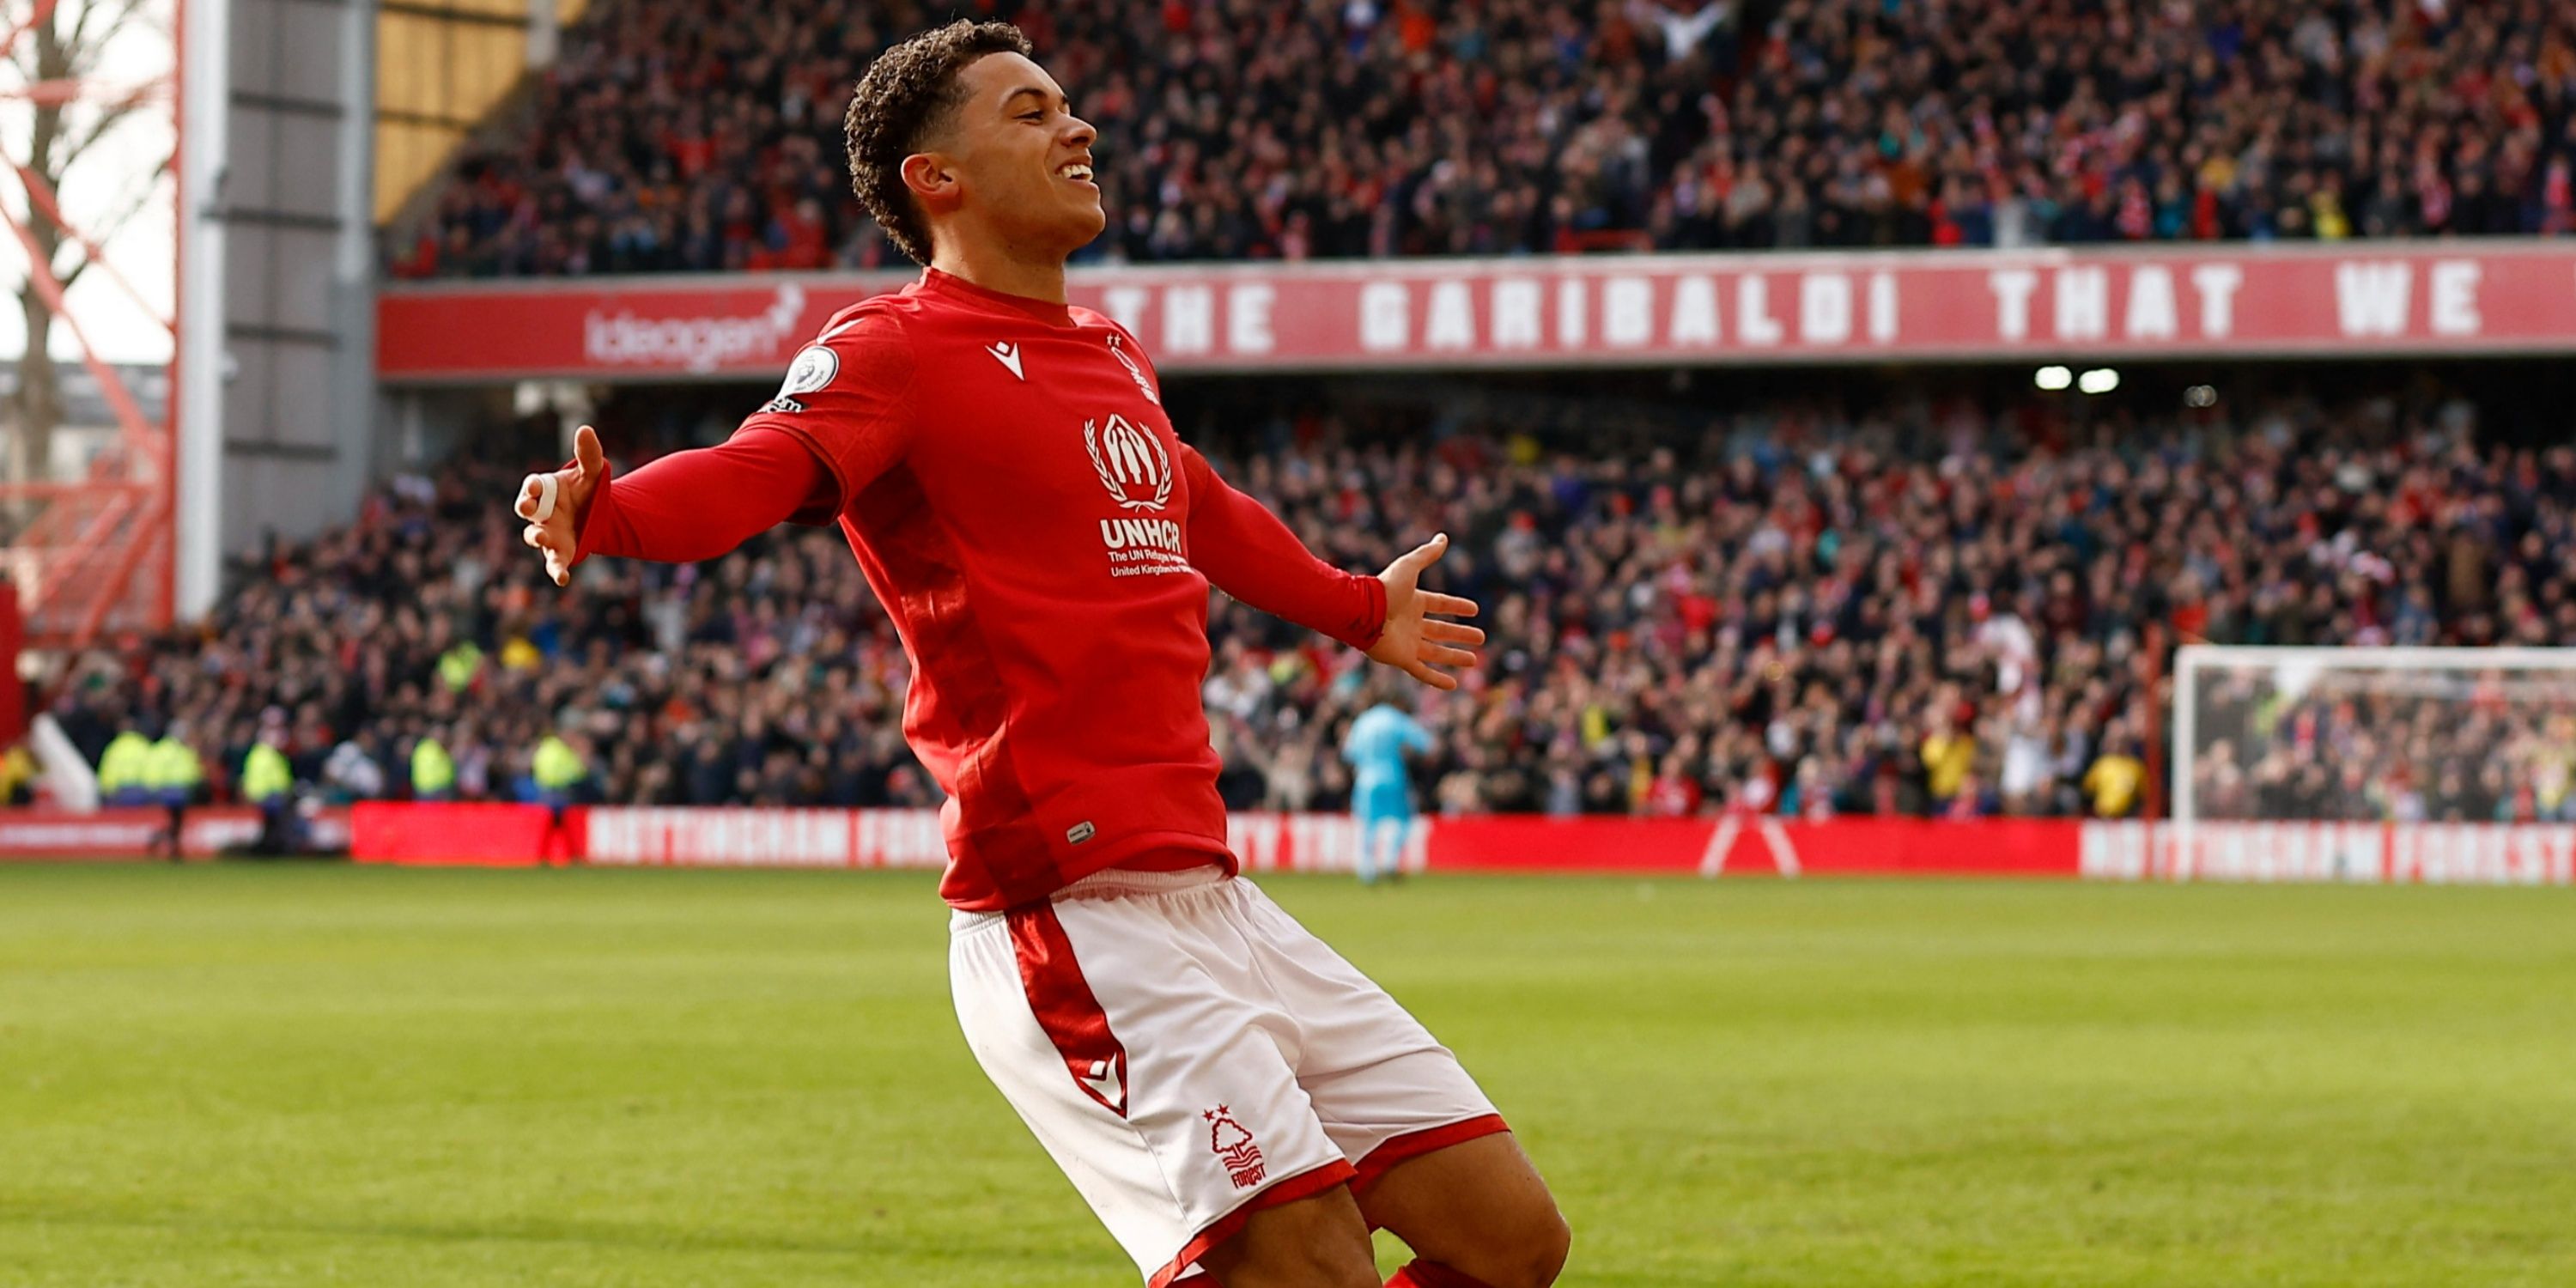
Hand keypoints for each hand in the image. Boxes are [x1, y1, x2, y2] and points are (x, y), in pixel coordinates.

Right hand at [515, 424, 605, 586]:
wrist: (597, 516)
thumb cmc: (586, 491)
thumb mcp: (592, 472)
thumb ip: (588, 454)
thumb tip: (585, 429)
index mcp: (543, 491)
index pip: (531, 487)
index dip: (531, 486)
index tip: (535, 484)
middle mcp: (539, 513)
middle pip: (527, 512)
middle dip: (526, 510)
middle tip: (527, 509)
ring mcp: (547, 534)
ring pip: (535, 537)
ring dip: (536, 537)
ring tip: (540, 537)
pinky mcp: (559, 552)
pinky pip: (554, 563)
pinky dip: (556, 572)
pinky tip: (562, 579)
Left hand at [1367, 533, 1483, 690]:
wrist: (1363, 612)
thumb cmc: (1385, 588)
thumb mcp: (1410, 567)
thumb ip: (1427, 554)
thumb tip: (1443, 537)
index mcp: (1413, 602)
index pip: (1439, 604)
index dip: (1457, 606)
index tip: (1474, 610)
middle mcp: (1411, 623)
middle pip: (1441, 630)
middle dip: (1460, 634)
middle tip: (1481, 637)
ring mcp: (1407, 642)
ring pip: (1436, 652)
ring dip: (1454, 656)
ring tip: (1474, 660)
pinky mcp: (1402, 659)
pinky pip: (1423, 672)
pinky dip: (1437, 679)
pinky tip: (1453, 684)